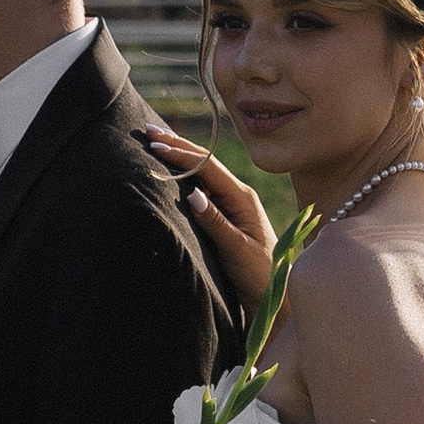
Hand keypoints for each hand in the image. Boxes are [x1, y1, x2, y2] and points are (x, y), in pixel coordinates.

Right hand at [145, 129, 277, 307]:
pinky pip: (202, 189)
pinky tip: (170, 170)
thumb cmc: (259, 274)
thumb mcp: (237, 250)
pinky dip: (184, 175)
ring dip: (179, 156)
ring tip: (156, 141)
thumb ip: (216, 222)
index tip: (155, 144)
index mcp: (242, 198)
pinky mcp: (226, 216)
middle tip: (148, 130)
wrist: (275, 294)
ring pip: (202, 173)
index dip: (181, 154)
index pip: (208, 167)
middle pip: (204, 162)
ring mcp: (232, 204)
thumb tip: (192, 194)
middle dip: (177, 145)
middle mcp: (237, 195)